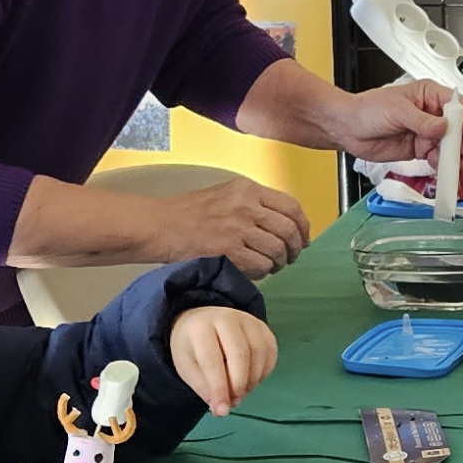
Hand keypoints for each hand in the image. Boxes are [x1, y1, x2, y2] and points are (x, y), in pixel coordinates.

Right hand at [146, 176, 309, 278]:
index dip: (303, 227)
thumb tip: (287, 225)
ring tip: (268, 266)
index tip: (303, 239)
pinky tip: (253, 271)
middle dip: (294, 249)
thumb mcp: (226, 194)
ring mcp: (237, 228)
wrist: (159, 224)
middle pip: (289, 231)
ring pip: (277, 251)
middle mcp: (246, 205)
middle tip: (288, 258)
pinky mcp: (228, 250)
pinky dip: (262, 272)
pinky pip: (261, 266)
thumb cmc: (189, 213)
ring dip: (277, 263)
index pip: (291, 206)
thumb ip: (254, 204)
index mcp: (248, 189)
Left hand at [170, 306, 278, 415]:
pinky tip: (251, 380)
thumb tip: (222, 409)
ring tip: (240, 392)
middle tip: (233, 402)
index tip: (222, 410)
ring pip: (258, 353)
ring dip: (252, 380)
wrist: (203, 321)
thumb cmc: (194, 348)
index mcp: (199, 327)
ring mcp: (247, 320)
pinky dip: (264, 373)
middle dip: (238, 385)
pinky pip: (270, 352)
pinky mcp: (262, 327)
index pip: (211, 359)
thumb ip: (204, 388)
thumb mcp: (187, 368)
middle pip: (239, 353)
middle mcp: (225, 318)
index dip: (218, 387)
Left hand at [335, 80, 462, 164]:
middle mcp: (430, 113)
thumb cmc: (368, 109)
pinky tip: (438, 166)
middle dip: (462, 141)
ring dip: (453, 155)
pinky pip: (436, 156)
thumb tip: (444, 127)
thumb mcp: (398, 111)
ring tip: (453, 164)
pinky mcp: (419, 148)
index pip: (456, 105)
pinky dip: (440, 163)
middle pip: (457, 127)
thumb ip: (422, 121)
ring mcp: (425, 132)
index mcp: (428, 95)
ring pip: (448, 145)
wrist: (348, 128)